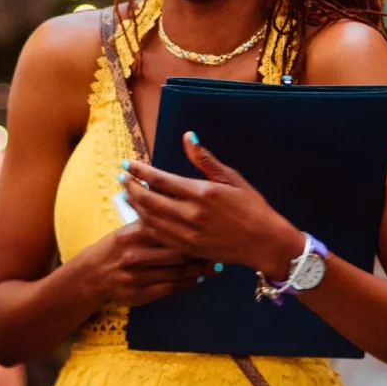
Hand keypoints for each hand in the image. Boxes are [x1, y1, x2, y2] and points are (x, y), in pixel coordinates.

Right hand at [73, 221, 210, 307]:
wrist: (93, 273)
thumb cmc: (118, 246)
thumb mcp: (130, 228)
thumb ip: (151, 218)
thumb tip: (174, 199)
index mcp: (134, 234)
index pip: (169, 230)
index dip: (192, 230)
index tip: (211, 229)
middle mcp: (134, 255)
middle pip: (176, 253)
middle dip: (199, 252)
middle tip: (219, 250)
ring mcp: (136, 276)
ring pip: (175, 273)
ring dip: (198, 270)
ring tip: (215, 266)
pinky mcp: (139, 294)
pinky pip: (169, 289)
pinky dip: (186, 284)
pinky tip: (198, 279)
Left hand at [124, 135, 303, 275]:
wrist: (264, 241)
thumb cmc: (251, 206)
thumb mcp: (231, 178)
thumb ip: (204, 159)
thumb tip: (188, 137)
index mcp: (201, 193)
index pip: (160, 179)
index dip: (139, 170)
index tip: (127, 163)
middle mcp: (191, 215)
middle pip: (148, 200)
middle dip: (130, 187)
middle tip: (122, 177)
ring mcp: (187, 234)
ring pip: (150, 219)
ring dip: (134, 205)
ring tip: (127, 193)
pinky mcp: (188, 248)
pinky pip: (159, 235)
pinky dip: (146, 223)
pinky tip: (142, 214)